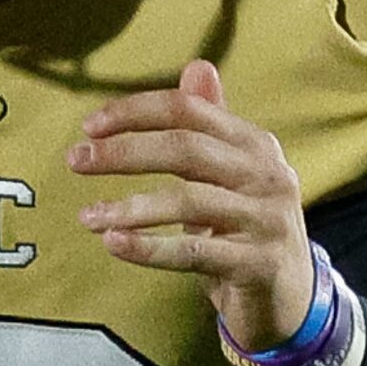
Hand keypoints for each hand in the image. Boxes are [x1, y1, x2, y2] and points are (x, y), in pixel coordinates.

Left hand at [69, 59, 316, 353]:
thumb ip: (211, 125)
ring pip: (188, 202)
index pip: (190, 111)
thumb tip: (197, 66)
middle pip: (186, 148)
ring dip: (130, 207)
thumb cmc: (246, 229)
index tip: (90, 126)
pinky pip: (195, 253)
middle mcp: (267, 175)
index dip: (137, 112)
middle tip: (75, 160)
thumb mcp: (230, 174)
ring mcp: (268, 220)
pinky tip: (113, 244)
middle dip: (125, 151)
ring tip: (87, 217)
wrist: (290, 299)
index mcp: (256, 144)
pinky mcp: (260, 264)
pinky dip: (150, 248)